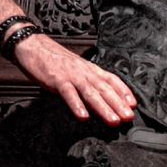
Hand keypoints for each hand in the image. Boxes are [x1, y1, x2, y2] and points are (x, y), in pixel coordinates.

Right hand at [14, 32, 137, 124]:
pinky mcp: (56, 79)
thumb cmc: (54, 61)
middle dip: (118, 104)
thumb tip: (101, 99)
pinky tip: (83, 116)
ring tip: (113, 121)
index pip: (112, 80)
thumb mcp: (76, 70)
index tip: (133, 106)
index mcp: (90, 69)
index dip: (124, 92)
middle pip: (105, 89)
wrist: (33, 46)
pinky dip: (76, 105)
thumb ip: (88, 83)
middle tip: (128, 118)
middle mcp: (84, 71)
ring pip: (91, 92)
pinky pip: (68, 93)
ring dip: (103, 108)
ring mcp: (71, 75)